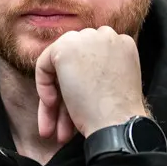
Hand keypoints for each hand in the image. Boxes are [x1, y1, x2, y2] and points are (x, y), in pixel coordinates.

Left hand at [34, 26, 147, 143]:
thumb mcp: (113, 85)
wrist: (117, 122)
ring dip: (55, 100)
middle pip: (74, 63)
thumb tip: (75, 77)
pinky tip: (52, 104)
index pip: (91, 60)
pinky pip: (44, 64)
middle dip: (65, 95)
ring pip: (60, 66)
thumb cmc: (117, 114)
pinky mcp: (67, 46)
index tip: (79, 107)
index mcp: (122, 45)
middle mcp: (106, 36)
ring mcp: (87, 38)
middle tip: (61, 124)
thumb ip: (96, 72)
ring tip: (50, 129)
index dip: (81, 84)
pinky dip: (44, 86)